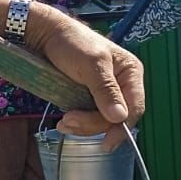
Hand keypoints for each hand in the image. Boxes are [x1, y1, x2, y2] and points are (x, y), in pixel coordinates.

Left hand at [28, 12, 144, 147]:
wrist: (45, 36)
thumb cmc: (70, 43)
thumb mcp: (90, 65)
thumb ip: (106, 90)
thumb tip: (120, 117)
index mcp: (130, 72)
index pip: (135, 107)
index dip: (122, 127)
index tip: (107, 143)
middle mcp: (121, 84)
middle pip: (116, 117)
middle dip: (93, 124)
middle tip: (68, 121)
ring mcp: (105, 92)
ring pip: (101, 120)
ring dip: (82, 125)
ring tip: (63, 121)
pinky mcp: (89, 97)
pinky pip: (88, 117)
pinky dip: (77, 122)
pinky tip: (64, 120)